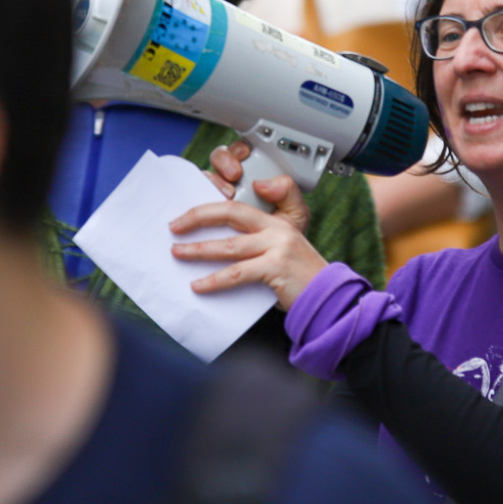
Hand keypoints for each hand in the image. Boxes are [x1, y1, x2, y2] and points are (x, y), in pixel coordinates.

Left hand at [170, 191, 328, 308]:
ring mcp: (277, 246)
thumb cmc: (301, 278)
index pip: (237, 205)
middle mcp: (276, 228)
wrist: (327, 297)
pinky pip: (237, 273)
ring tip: (178, 253)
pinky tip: (198, 286)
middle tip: (175, 226)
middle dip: (197, 217)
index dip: (210, 207)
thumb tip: (220, 240)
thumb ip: (255, 242)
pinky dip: (214, 280)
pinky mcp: (276, 267)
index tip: (188, 216)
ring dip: (199, 249)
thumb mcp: (282, 251)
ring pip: (229, 245)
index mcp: (275, 221)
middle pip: (230, 213)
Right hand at [203, 140, 310, 232]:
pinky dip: (194, 204)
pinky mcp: (205, 219)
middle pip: (219, 161)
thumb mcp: (294, 215)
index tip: (243, 159)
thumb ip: (289, 194)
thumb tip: (265, 182)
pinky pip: (194, 204)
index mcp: (255, 178)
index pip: (241, 154)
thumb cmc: (284, 238)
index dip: (238, 151)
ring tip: (226, 194)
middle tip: (233, 176)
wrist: (276, 266)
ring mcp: (218, 201)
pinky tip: (203, 210)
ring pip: (205, 179)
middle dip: (224, 162)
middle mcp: (233, 185)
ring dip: (212, 181)